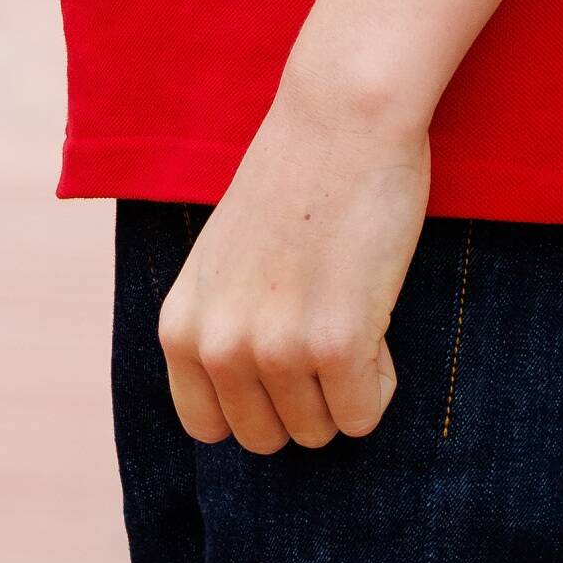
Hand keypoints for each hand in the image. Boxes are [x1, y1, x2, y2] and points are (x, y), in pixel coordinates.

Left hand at [158, 90, 431, 452]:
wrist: (340, 123)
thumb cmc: (293, 186)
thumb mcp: (224, 266)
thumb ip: (222, 333)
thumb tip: (251, 415)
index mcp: (180, 328)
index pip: (208, 430)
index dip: (255, 405)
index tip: (282, 360)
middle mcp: (217, 345)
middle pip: (269, 440)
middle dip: (306, 401)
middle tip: (323, 328)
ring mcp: (273, 349)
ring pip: (322, 431)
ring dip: (347, 385)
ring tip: (346, 308)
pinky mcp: (334, 344)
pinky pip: (366, 414)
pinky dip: (381, 379)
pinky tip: (372, 312)